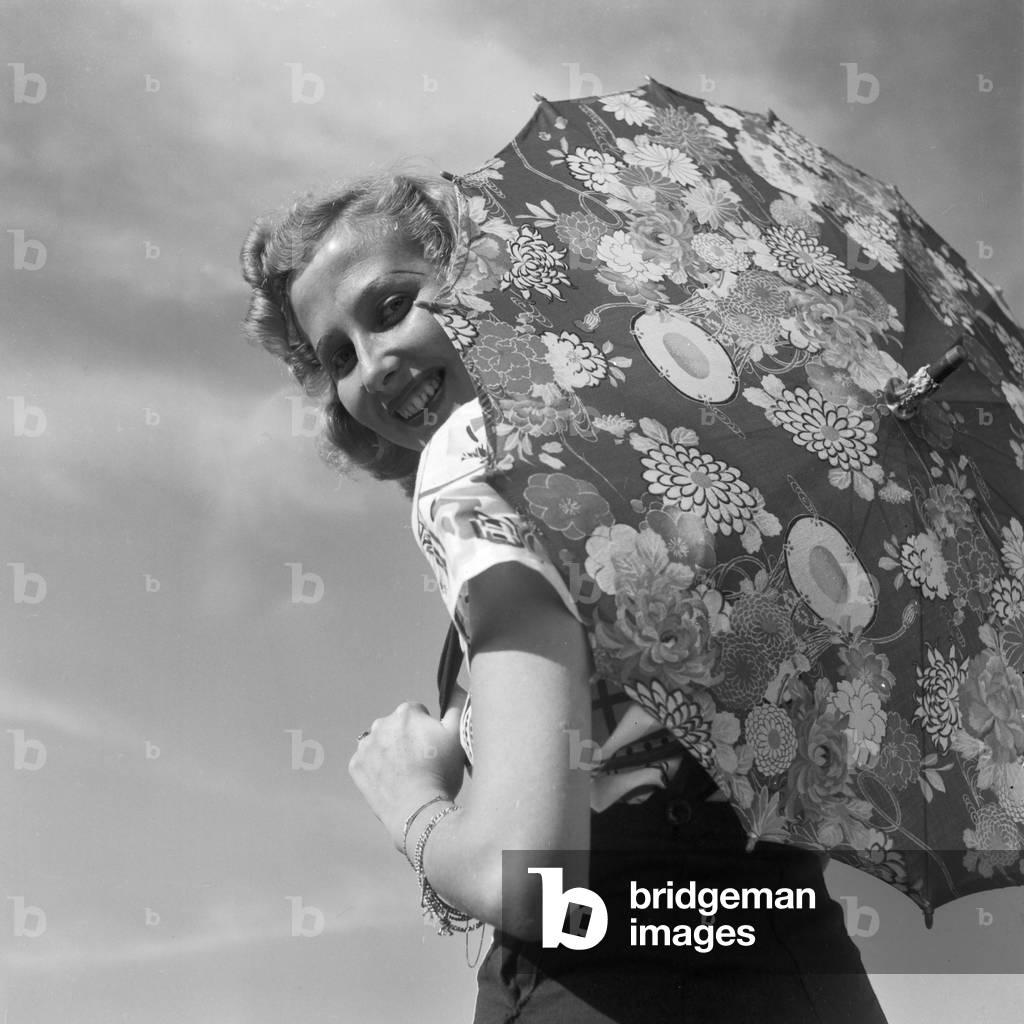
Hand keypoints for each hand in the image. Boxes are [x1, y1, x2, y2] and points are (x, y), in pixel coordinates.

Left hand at [348, 702, 464, 851]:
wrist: (417, 810)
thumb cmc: (441, 773)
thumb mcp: (458, 736)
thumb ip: (456, 706)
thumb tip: (454, 688)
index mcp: (406, 713)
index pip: (417, 713)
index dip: (427, 730)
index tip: (432, 748)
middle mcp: (381, 723)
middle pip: (396, 726)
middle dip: (405, 739)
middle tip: (420, 762)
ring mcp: (365, 746)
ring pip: (379, 743)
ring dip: (389, 752)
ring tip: (404, 774)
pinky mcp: (355, 766)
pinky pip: (366, 762)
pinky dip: (375, 768)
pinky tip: (390, 781)